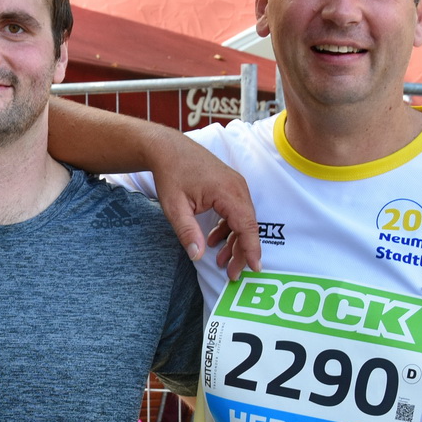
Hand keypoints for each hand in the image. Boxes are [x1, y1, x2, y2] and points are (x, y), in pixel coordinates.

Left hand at [146, 133, 260, 279]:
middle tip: (232, 273)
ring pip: (243, 219)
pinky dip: (228, 228)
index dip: (251, 249)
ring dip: (234, 241)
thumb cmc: (171, 174)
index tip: (254, 269)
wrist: (167, 148)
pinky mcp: (230, 186)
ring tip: (221, 262)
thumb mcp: (174, 207)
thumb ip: (187, 232)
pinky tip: (214, 240)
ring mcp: (236, 185)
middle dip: (242, 252)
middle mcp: (238, 187)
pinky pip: (236, 211)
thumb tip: (197, 256)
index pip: (247, 226)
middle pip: (248, 225)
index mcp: (228, 192)